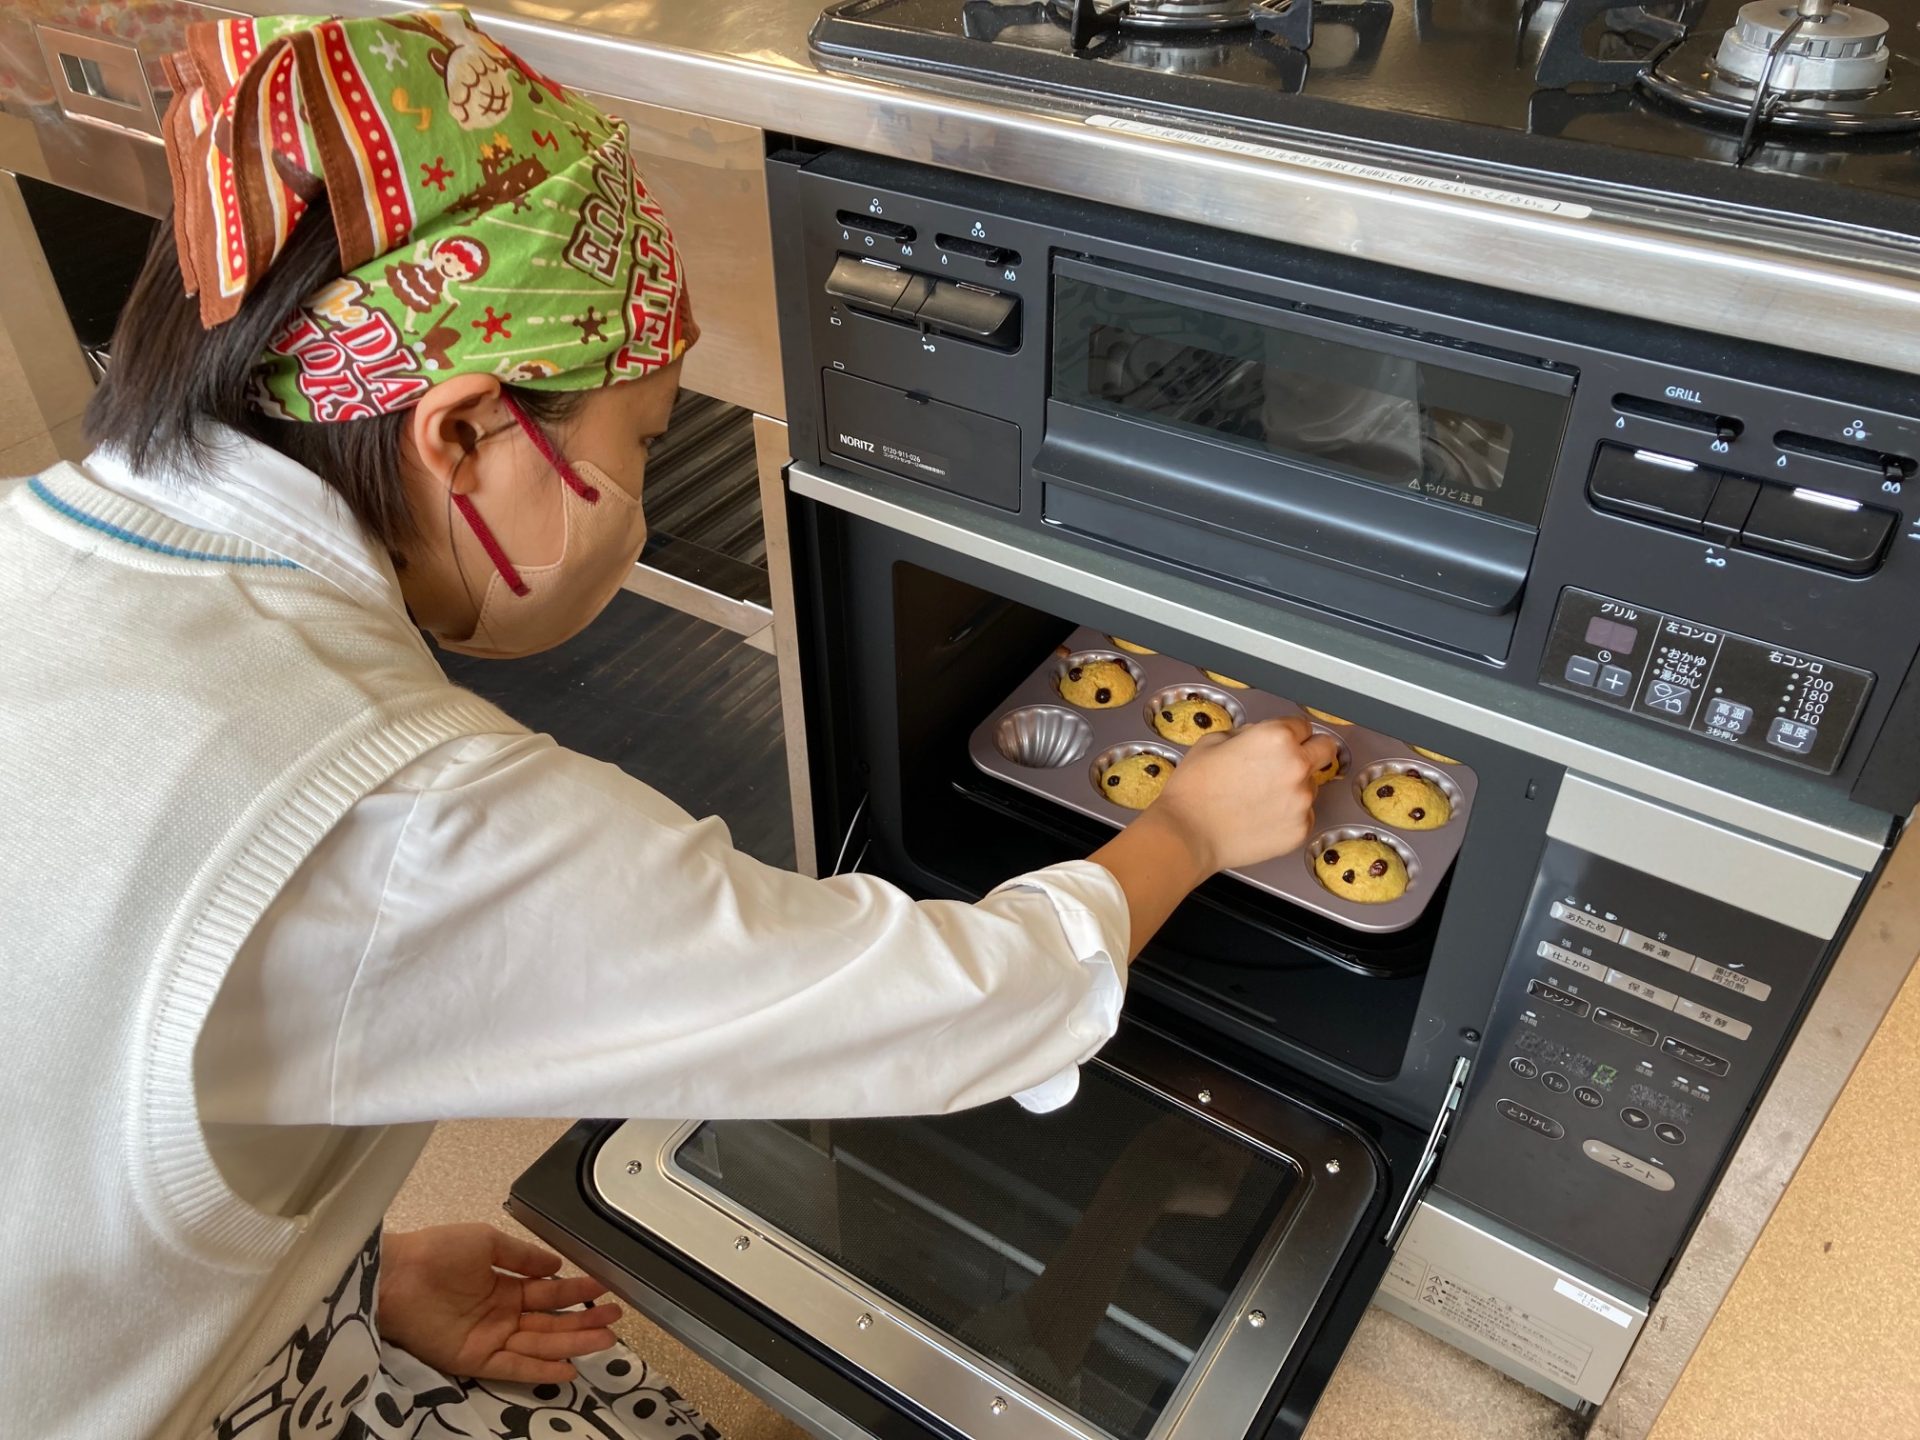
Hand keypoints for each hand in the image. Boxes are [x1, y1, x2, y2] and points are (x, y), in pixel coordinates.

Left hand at [376, 1224, 622, 1383]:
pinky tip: (569, 1368)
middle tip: (616, 1320)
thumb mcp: (486, 1242)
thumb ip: (522, 1257)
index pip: (549, 1293)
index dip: (577, 1292)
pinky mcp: (474, 1360)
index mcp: (504, 1286)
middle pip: (551, 1322)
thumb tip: (556, 1265)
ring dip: (572, 1344)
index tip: (605, 1290)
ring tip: (605, 1341)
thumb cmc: (438, 1252)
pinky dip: (541, 1369)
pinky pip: (514, 1366)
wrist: (396, 1276)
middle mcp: (502, 1315)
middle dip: (583, 1322)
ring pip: (540, 1344)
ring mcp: (490, 1339)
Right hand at [1146, 716, 1337, 873]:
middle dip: (1310, 751)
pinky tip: (1261, 818)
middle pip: (1326, 749)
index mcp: (1276, 737)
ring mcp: (1302, 800)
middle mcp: (1297, 766)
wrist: (1187, 834)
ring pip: (1312, 785)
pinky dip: (1289, 815)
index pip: (1303, 725)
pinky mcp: (1301, 829)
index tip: (1282, 742)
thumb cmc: (1194, 789)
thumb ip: (1246, 733)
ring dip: (1295, 787)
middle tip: (1286, 764)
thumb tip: (1258, 737)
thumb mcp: (1212, 741)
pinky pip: (1304, 815)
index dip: (1289, 732)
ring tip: (1260, 798)